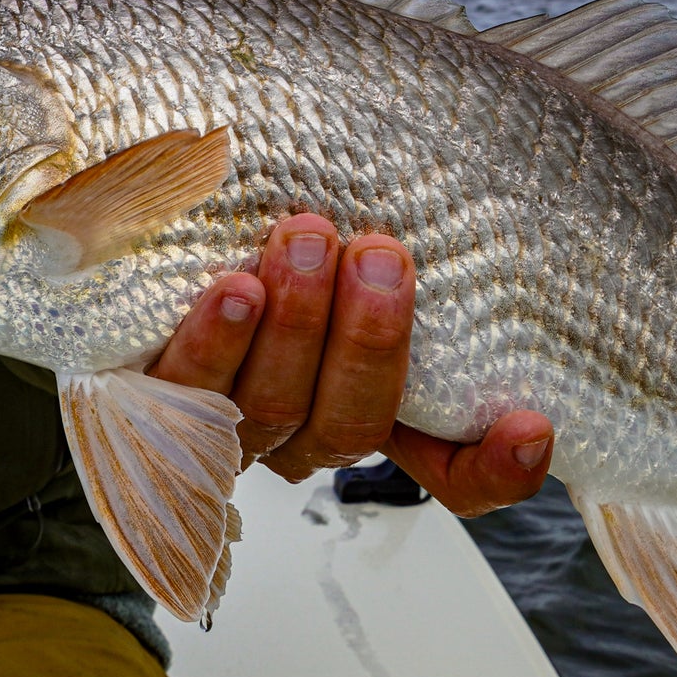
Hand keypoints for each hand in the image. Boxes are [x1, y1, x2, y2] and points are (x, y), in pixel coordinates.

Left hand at [150, 213, 553, 517]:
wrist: (145, 245)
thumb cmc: (272, 242)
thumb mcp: (346, 247)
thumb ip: (395, 249)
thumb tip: (494, 201)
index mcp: (362, 410)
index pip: (451, 474)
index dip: (494, 467)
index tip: (531, 424)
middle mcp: (298, 434)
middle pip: (347, 423)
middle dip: (369, 341)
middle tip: (379, 255)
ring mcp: (222, 424)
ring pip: (269, 406)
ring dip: (296, 325)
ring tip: (305, 240)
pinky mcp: (148, 397)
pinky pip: (182, 391)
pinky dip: (216, 342)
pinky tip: (236, 289)